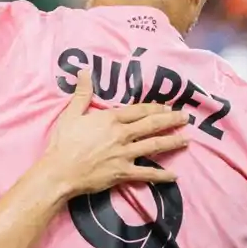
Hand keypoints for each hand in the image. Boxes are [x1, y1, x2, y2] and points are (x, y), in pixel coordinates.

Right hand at [46, 68, 190, 195]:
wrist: (59, 171)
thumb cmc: (63, 143)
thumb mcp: (71, 114)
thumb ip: (82, 93)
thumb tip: (83, 70)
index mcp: (111, 119)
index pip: (139, 110)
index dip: (155, 108)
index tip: (167, 107)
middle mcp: (122, 134)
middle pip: (152, 125)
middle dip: (171, 120)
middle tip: (186, 118)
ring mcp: (124, 154)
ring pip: (154, 146)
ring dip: (172, 142)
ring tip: (187, 139)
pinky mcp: (123, 173)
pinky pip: (147, 174)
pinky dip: (162, 175)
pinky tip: (175, 176)